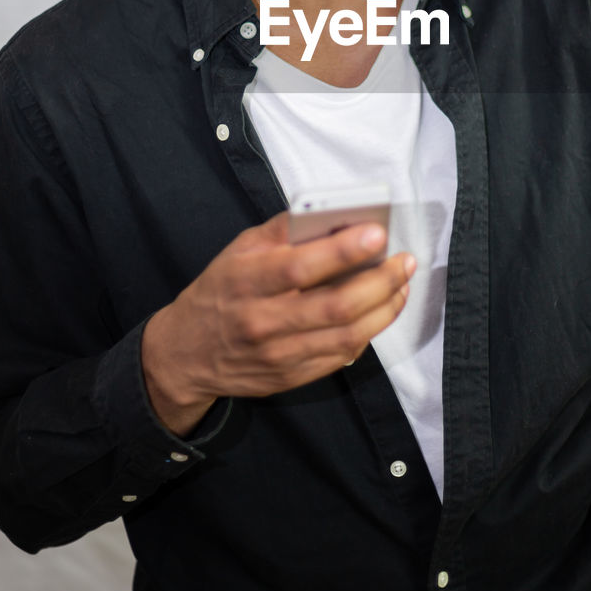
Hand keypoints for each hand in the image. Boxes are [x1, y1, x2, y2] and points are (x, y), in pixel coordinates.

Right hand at [141, 211, 415, 435]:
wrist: (187, 353)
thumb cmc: (221, 290)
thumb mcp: (239, 250)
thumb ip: (283, 230)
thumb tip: (332, 212)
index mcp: (246, 281)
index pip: (300, 267)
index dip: (342, 251)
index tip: (377, 234)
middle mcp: (261, 321)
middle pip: (334, 306)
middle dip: (380, 282)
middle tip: (404, 262)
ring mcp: (277, 355)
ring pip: (346, 335)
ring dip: (384, 308)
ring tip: (401, 284)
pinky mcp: (290, 378)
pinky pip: (341, 357)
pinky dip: (368, 332)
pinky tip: (379, 311)